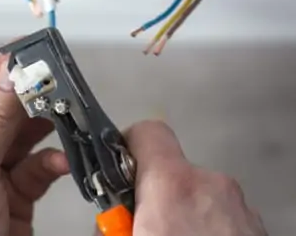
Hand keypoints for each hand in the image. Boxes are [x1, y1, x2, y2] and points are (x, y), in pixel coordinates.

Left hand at [0, 51, 69, 235]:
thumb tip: (10, 73)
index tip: (21, 53)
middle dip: (22, 100)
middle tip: (48, 80)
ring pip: (18, 138)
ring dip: (40, 127)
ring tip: (60, 111)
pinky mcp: (10, 196)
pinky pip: (34, 169)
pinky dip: (49, 162)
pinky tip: (60, 159)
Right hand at [114, 121, 267, 235]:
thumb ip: (111, 218)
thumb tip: (101, 220)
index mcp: (172, 187)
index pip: (148, 132)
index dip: (129, 144)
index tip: (119, 165)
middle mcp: (212, 187)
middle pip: (172, 170)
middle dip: (154, 194)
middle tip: (143, 224)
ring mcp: (241, 207)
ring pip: (199, 192)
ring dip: (183, 211)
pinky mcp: (257, 226)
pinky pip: (222, 212)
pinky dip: (207, 225)